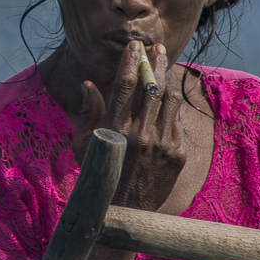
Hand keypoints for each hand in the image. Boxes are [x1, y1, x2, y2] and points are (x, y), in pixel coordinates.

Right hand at [73, 41, 185, 211]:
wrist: (123, 214)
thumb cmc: (97, 177)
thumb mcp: (82, 147)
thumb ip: (88, 114)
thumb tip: (88, 84)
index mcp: (115, 129)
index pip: (125, 84)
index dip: (131, 61)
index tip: (134, 46)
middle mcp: (140, 134)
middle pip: (152, 86)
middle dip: (155, 62)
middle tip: (156, 47)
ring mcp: (161, 144)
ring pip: (169, 100)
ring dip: (167, 80)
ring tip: (164, 66)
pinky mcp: (177, 154)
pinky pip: (176, 122)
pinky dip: (171, 107)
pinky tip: (167, 98)